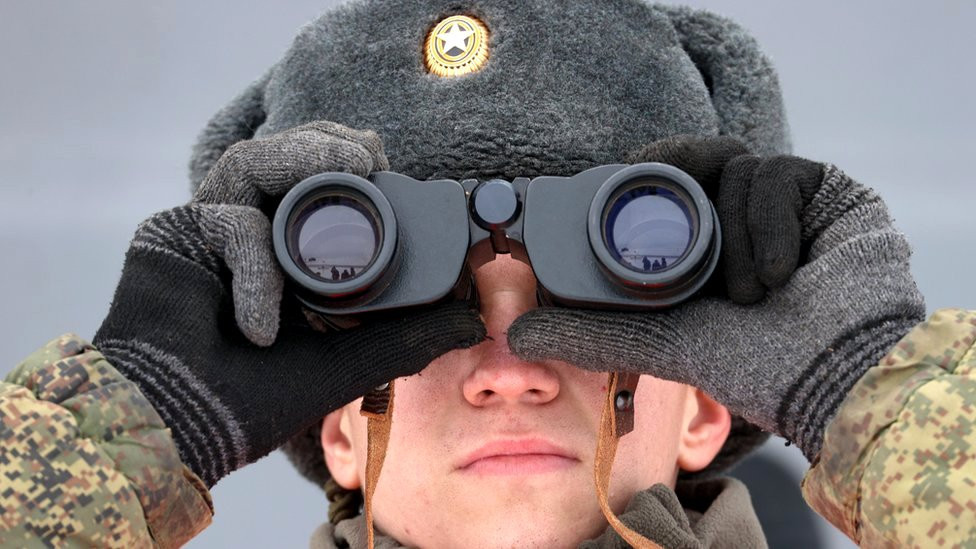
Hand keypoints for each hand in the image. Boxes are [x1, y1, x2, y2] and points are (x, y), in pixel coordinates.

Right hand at [94, 122, 484, 485]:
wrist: (182, 430)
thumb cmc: (255, 401)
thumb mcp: (348, 362)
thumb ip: (405, 339)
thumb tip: (472, 323)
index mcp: (287, 259)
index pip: (316, 192)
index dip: (347, 165)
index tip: (384, 161)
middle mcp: (249, 236)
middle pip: (281, 162)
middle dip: (324, 145)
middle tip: (367, 152)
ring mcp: (209, 232)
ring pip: (250, 166)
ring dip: (299, 159)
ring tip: (352, 166)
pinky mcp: (172, 234)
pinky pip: (226, 223)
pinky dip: (256, 268)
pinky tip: (264, 325)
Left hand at [508, 135, 924, 459]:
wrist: (841, 378)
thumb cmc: (757, 367)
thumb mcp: (662, 344)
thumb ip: (591, 335)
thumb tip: (515, 334)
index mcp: (699, 243)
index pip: (662, 182)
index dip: (638, 173)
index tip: (616, 179)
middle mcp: (737, 216)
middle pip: (697, 158)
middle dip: (681, 177)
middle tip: (676, 211)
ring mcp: (781, 202)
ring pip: (735, 166)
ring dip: (733, 230)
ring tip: (748, 293)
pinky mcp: (824, 190)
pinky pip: (781, 174)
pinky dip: (770, 221)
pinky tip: (782, 273)